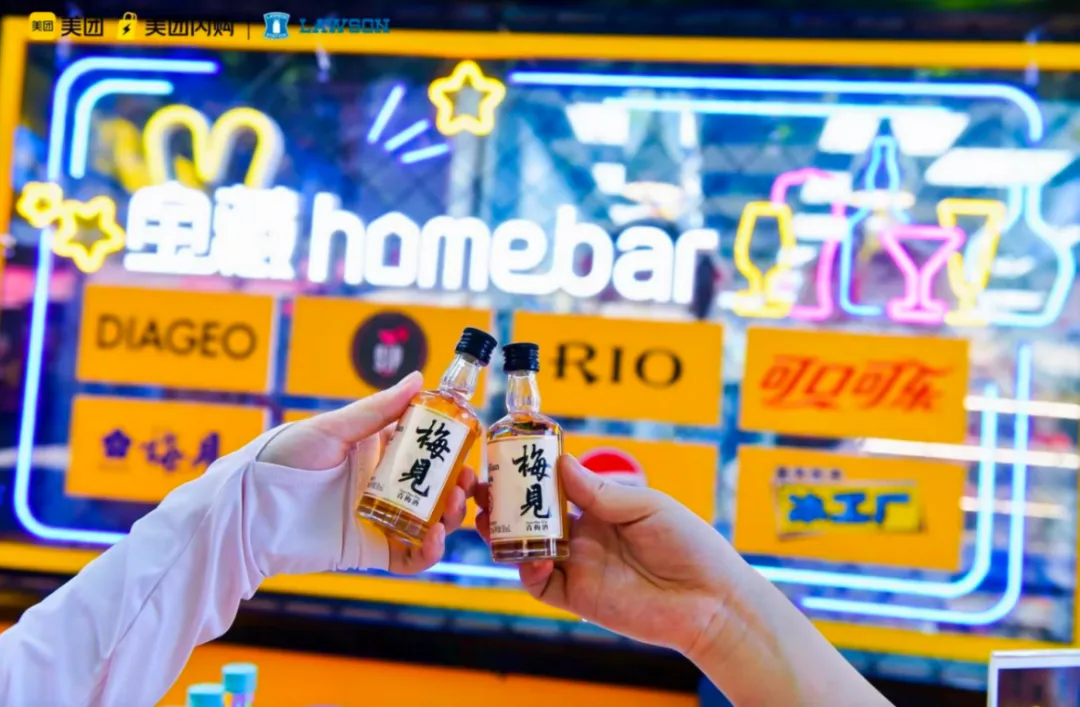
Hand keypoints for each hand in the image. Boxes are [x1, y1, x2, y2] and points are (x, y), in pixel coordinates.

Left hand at [259, 371, 475, 574]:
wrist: (249, 509)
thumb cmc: (282, 459)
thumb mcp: (333, 429)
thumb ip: (377, 410)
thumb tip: (418, 379)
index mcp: (377, 451)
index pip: (426, 447)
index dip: (452, 447)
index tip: (470, 442)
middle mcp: (384, 484)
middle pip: (436, 486)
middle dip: (458, 484)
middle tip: (467, 480)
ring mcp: (381, 518)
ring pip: (431, 521)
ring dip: (451, 514)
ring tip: (453, 504)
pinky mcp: (371, 550)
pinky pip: (410, 557)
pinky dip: (430, 551)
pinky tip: (435, 536)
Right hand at [475, 454, 736, 657]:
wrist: (711, 600)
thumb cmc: (689, 544)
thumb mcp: (647, 507)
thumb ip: (602, 492)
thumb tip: (562, 464)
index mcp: (601, 509)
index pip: (555, 489)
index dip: (530, 476)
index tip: (508, 458)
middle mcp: (584, 537)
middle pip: (533, 519)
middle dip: (506, 505)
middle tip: (483, 490)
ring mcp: (580, 567)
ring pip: (529, 550)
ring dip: (505, 535)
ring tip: (488, 519)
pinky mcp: (579, 598)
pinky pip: (542, 585)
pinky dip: (529, 570)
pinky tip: (533, 555)